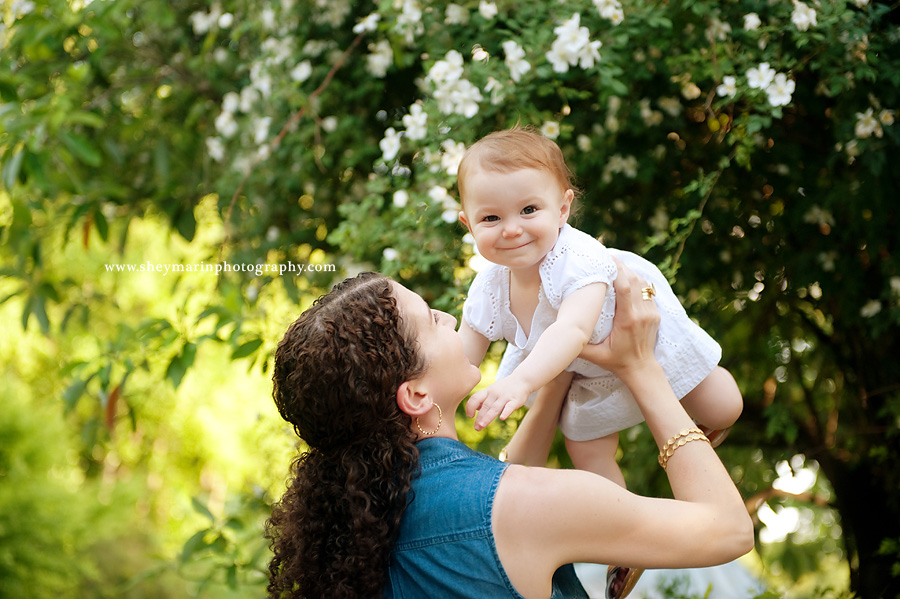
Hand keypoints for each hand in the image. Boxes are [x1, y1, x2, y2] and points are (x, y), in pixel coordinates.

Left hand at [466, 377, 530, 430]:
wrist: (522, 379)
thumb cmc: (505, 387)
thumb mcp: (492, 390)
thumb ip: (484, 399)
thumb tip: (476, 409)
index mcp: (488, 391)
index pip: (475, 398)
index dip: (470, 407)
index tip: (470, 416)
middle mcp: (495, 393)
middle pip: (485, 406)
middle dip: (479, 417)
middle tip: (476, 428)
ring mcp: (505, 397)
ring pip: (495, 408)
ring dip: (487, 417)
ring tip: (481, 426)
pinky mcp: (515, 400)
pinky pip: (510, 407)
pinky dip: (506, 412)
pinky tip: (502, 418)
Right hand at [578, 260, 659, 377]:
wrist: (641, 369)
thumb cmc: (616, 361)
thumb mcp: (595, 356)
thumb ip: (578, 345)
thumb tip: (559, 333)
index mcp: (627, 321)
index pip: (625, 288)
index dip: (617, 271)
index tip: (606, 260)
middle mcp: (642, 314)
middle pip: (634, 280)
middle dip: (621, 266)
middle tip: (606, 257)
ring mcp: (651, 313)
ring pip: (642, 283)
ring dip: (629, 272)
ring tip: (614, 265)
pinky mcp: (655, 313)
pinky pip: (647, 291)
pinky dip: (637, 281)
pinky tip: (625, 277)